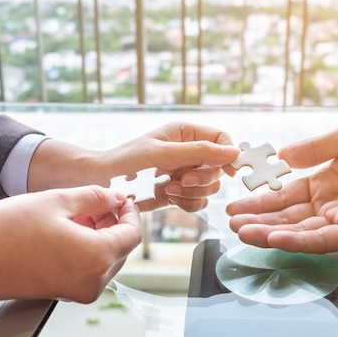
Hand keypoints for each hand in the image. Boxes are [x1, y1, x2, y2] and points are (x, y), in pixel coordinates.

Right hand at [0, 186, 140, 321]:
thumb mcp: (57, 201)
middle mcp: (92, 281)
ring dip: (98, 233)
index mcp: (97, 258)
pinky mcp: (63, 292)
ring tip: (76, 210)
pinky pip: (87, 267)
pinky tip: (66, 227)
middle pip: (120, 247)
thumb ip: (95, 197)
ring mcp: (77, 291)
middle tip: (96, 199)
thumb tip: (116, 197)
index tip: (121, 197)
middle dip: (112, 221)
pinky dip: (85, 246)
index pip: (132, 234)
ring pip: (104, 257)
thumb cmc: (3, 234)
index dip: (130, 211)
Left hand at [29, 122, 239, 212]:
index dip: (227, 154)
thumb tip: (234, 152)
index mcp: (187, 133)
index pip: (222, 139)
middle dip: (202, 178)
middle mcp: (189, 152)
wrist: (103, 183)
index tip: (227, 169)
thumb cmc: (126, 161)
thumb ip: (200, 152)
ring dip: (192, 193)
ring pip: (210, 188)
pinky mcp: (179, 192)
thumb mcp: (164, 153)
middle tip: (183, 180)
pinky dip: (186, 203)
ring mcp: (185, 173)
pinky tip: (167, 198)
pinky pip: (198, 202)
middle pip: (219, 168)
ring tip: (168, 189)